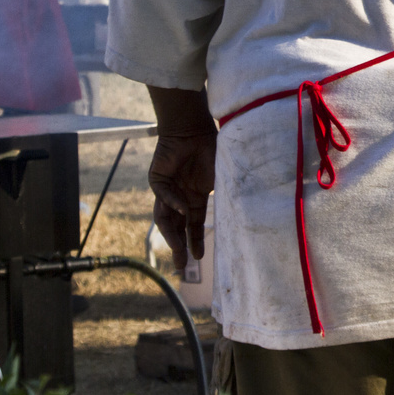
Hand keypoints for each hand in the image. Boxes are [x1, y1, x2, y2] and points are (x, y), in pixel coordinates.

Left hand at [149, 130, 215, 270]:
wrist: (194, 128)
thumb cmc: (210, 149)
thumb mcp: (220, 177)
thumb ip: (222, 195)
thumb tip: (237, 214)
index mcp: (195, 197)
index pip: (194, 225)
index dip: (196, 241)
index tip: (198, 258)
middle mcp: (179, 197)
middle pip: (176, 227)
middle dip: (179, 246)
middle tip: (180, 266)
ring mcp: (167, 190)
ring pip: (164, 218)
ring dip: (171, 234)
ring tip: (177, 248)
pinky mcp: (156, 180)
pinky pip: (163, 197)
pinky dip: (172, 204)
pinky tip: (182, 211)